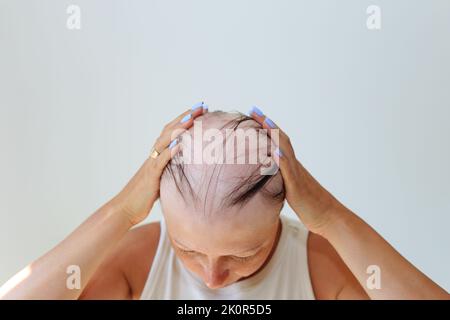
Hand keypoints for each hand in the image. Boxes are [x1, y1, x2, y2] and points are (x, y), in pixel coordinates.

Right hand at [112, 103, 206, 225]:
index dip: (185, 120)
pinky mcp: (151, 176)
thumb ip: (171, 170)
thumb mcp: (161, 180)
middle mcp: (154, 155)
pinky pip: (161, 161)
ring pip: (165, 141)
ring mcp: (151, 164)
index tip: (201, 110)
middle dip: (186, 117)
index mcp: (157, 155)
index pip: (172, 132)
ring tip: (192, 117)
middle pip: (170, 130)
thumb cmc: (144, 196)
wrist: (125, 208)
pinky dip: (170, 151)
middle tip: (202, 105)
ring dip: (179, 128)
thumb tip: (185, 167)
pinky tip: (181, 143)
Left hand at [249, 107, 339, 234]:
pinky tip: (274, 151)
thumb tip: (269, 174)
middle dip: (267, 124)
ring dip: (274, 135)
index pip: (278, 142)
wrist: (328, 216)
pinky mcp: (297, 188)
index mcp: (292, 166)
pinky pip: (289, 172)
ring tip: (263, 121)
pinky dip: (282, 160)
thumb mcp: (291, 190)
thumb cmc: (309, 205)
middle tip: (254, 110)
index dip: (267, 128)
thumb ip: (281, 180)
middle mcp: (294, 166)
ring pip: (285, 151)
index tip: (255, 115)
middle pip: (281, 140)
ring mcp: (296, 175)